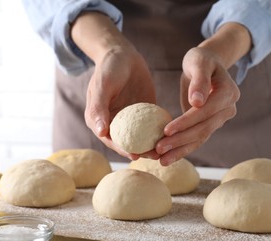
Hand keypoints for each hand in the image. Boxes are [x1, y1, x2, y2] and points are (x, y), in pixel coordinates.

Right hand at [84, 45, 156, 159]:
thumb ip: (98, 108)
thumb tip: (100, 132)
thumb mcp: (102, 86)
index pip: (110, 140)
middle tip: (155, 156)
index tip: (135, 155)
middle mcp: (113, 123)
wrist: (123, 55)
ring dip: (151, 145)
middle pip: (126, 142)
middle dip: (140, 151)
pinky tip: (171, 135)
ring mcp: (128, 119)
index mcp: (99, 120)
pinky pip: (150, 125)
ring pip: (140, 137)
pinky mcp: (142, 113)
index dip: (122, 149)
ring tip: (165, 151)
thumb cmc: (109, 68)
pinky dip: (159, 131)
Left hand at [156, 47, 239, 165]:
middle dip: (179, 140)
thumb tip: (197, 102)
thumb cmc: (201, 60)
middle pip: (202, 129)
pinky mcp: (209, 125)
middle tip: (158, 149)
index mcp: (228, 93)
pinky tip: (166, 158)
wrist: (207, 65)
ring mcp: (220, 119)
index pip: (205, 112)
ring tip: (161, 160)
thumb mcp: (199, 61)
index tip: (166, 130)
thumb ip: (199, 80)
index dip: (186, 122)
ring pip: (200, 138)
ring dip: (179, 151)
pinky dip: (181, 150)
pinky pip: (196, 139)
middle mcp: (227, 109)